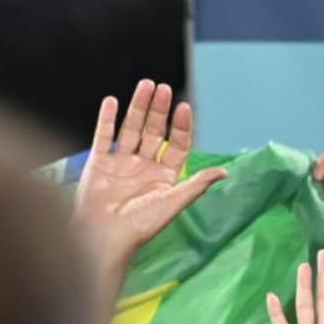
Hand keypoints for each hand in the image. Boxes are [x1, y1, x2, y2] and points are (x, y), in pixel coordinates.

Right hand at [73, 79, 227, 270]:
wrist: (102, 238)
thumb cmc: (138, 226)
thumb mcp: (173, 203)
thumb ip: (197, 184)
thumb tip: (225, 172)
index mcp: (162, 177)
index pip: (176, 145)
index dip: (181, 126)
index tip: (184, 108)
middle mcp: (142, 168)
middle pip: (153, 131)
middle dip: (159, 110)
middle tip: (163, 88)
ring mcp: (119, 164)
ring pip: (130, 129)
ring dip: (137, 107)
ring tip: (145, 85)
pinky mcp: (98, 165)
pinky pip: (103, 137)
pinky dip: (106, 119)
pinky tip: (112, 101)